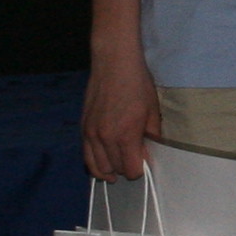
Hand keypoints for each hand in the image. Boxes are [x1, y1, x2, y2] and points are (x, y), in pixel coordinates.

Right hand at [81, 56, 158, 181]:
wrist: (114, 65)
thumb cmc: (138, 85)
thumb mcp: (152, 111)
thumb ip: (151, 137)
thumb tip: (149, 155)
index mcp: (125, 135)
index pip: (131, 169)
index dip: (140, 171)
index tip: (145, 164)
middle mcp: (105, 138)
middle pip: (114, 169)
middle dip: (125, 170)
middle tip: (134, 162)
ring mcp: (91, 133)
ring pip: (97, 166)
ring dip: (108, 170)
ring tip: (117, 170)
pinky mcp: (83, 128)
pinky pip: (86, 155)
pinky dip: (94, 162)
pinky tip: (103, 162)